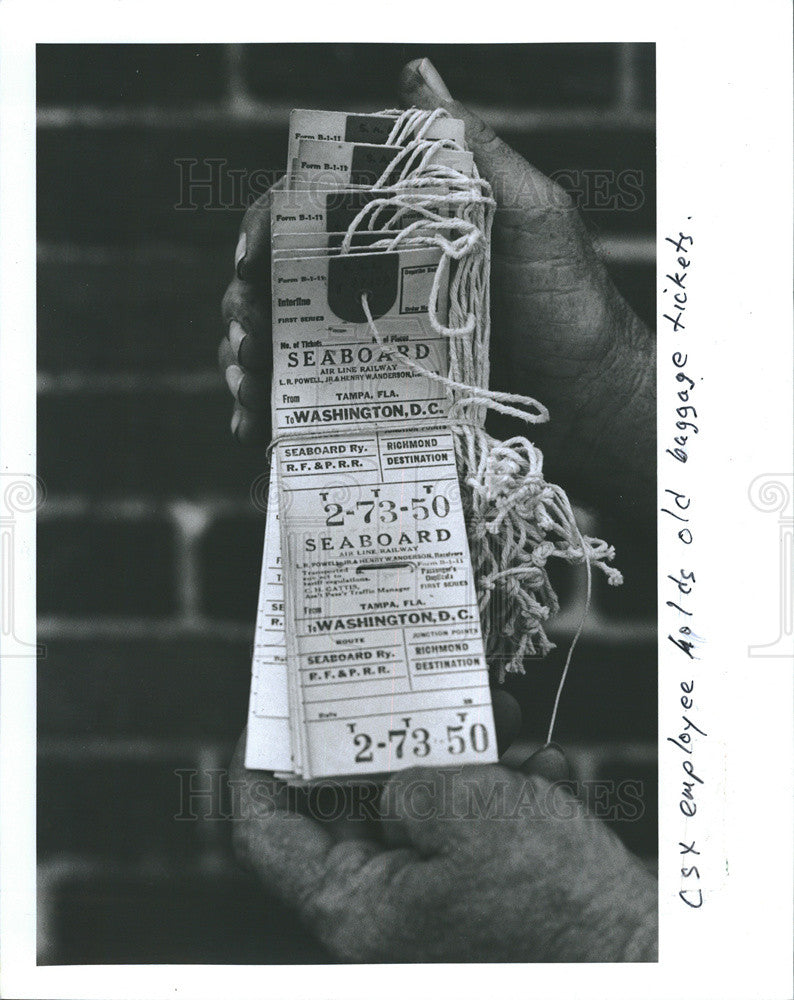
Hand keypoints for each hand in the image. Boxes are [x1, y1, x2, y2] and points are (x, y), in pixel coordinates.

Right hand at [218, 60, 653, 514]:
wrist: (592, 394)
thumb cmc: (570, 298)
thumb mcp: (531, 212)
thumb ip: (473, 153)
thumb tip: (415, 74)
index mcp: (402, 227)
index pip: (312, 213)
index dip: (266, 230)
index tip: (247, 263)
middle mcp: (379, 278)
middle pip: (284, 280)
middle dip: (246, 305)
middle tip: (245, 339)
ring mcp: (376, 337)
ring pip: (288, 338)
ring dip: (249, 357)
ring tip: (247, 387)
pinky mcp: (382, 391)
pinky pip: (315, 395)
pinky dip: (277, 407)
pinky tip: (256, 424)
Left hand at [229, 732, 657, 962]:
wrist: (638, 945)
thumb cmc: (551, 894)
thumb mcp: (467, 813)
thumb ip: (404, 783)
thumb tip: (390, 776)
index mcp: (357, 903)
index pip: (265, 834)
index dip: (256, 767)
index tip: (272, 710)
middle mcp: (382, 905)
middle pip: (343, 807)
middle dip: (375, 738)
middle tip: (388, 682)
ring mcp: (429, 896)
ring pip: (412, 805)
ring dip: (450, 753)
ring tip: (496, 712)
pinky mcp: (473, 888)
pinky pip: (462, 822)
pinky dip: (492, 785)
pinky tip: (537, 763)